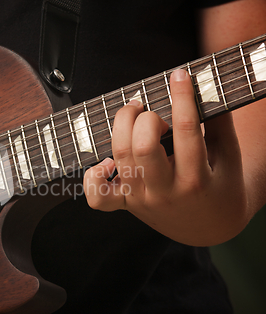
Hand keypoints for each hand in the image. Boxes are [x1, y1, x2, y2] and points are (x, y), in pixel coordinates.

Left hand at [84, 69, 246, 245]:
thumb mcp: (229, 156)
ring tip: (134, 118)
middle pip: (142, 147)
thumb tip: (204, 87)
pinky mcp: (126, 204)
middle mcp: (165, 192)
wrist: (211, 228)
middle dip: (145, 118)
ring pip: (120, 160)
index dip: (181, 98)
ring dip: (121, 129)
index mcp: (196, 179)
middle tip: (151, 111)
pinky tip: (109, 160)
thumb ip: (219, 122)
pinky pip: (97, 196)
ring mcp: (142, 200)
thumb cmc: (222, 186)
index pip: (186, 131)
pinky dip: (94, 175)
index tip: (178, 76)